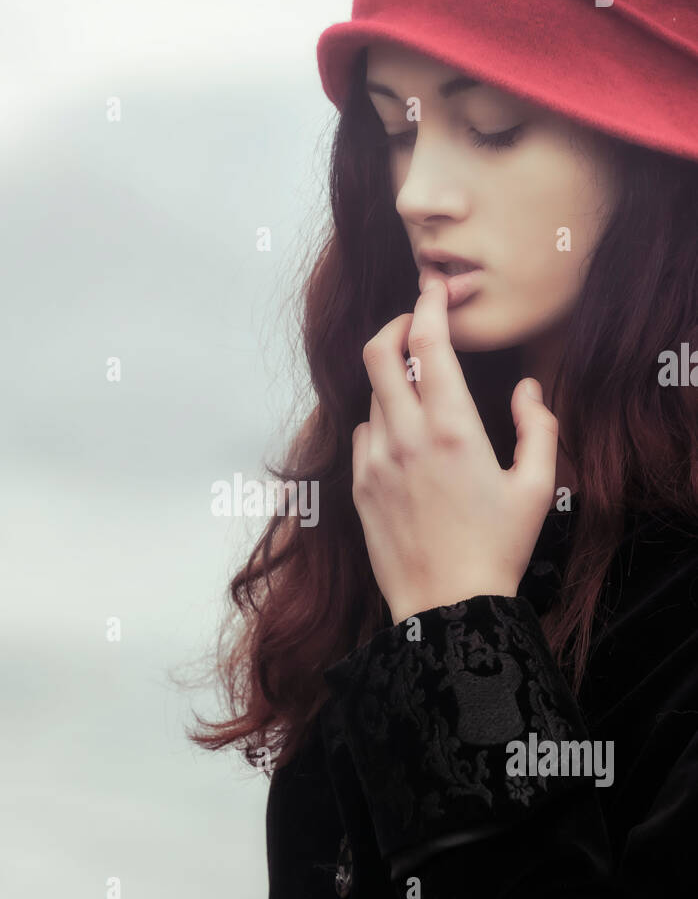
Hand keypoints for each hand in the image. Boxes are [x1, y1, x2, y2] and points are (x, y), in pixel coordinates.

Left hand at [352, 272, 558, 623]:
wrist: (447, 610)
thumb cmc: (498, 550)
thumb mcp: (537, 488)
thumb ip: (540, 428)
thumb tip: (527, 390)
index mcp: (452, 430)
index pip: (427, 343)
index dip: (428, 304)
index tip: (434, 289)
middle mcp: (405, 439)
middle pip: (377, 352)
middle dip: (395, 326)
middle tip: (416, 326)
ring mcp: (374, 463)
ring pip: (371, 396)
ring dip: (393, 382)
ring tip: (422, 396)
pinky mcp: (358, 488)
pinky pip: (363, 436)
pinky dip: (381, 424)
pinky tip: (406, 444)